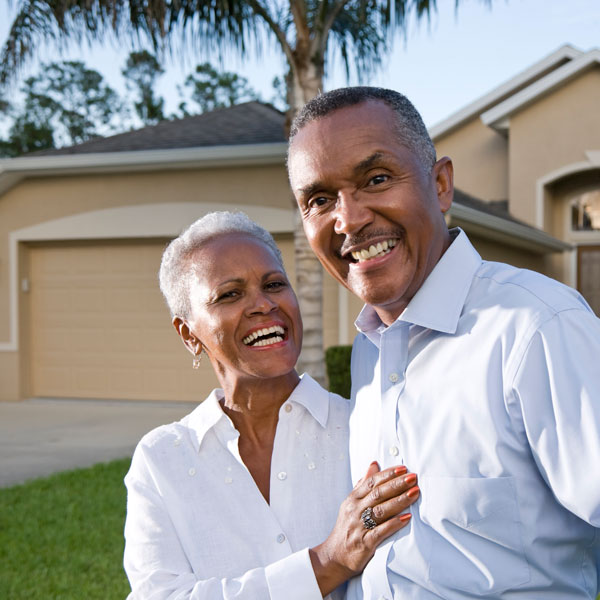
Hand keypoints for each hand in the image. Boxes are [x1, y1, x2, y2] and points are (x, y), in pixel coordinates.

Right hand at [309, 461, 418, 595]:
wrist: (335, 556)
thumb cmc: (347, 527)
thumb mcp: (352, 503)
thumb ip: (363, 484)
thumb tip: (374, 464)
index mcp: (353, 499)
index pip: (371, 482)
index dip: (387, 474)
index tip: (403, 469)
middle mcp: (355, 510)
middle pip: (378, 494)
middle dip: (397, 484)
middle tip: (413, 478)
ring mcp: (359, 526)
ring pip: (381, 510)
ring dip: (399, 500)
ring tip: (414, 493)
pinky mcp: (364, 542)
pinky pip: (381, 531)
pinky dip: (394, 524)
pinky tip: (407, 517)